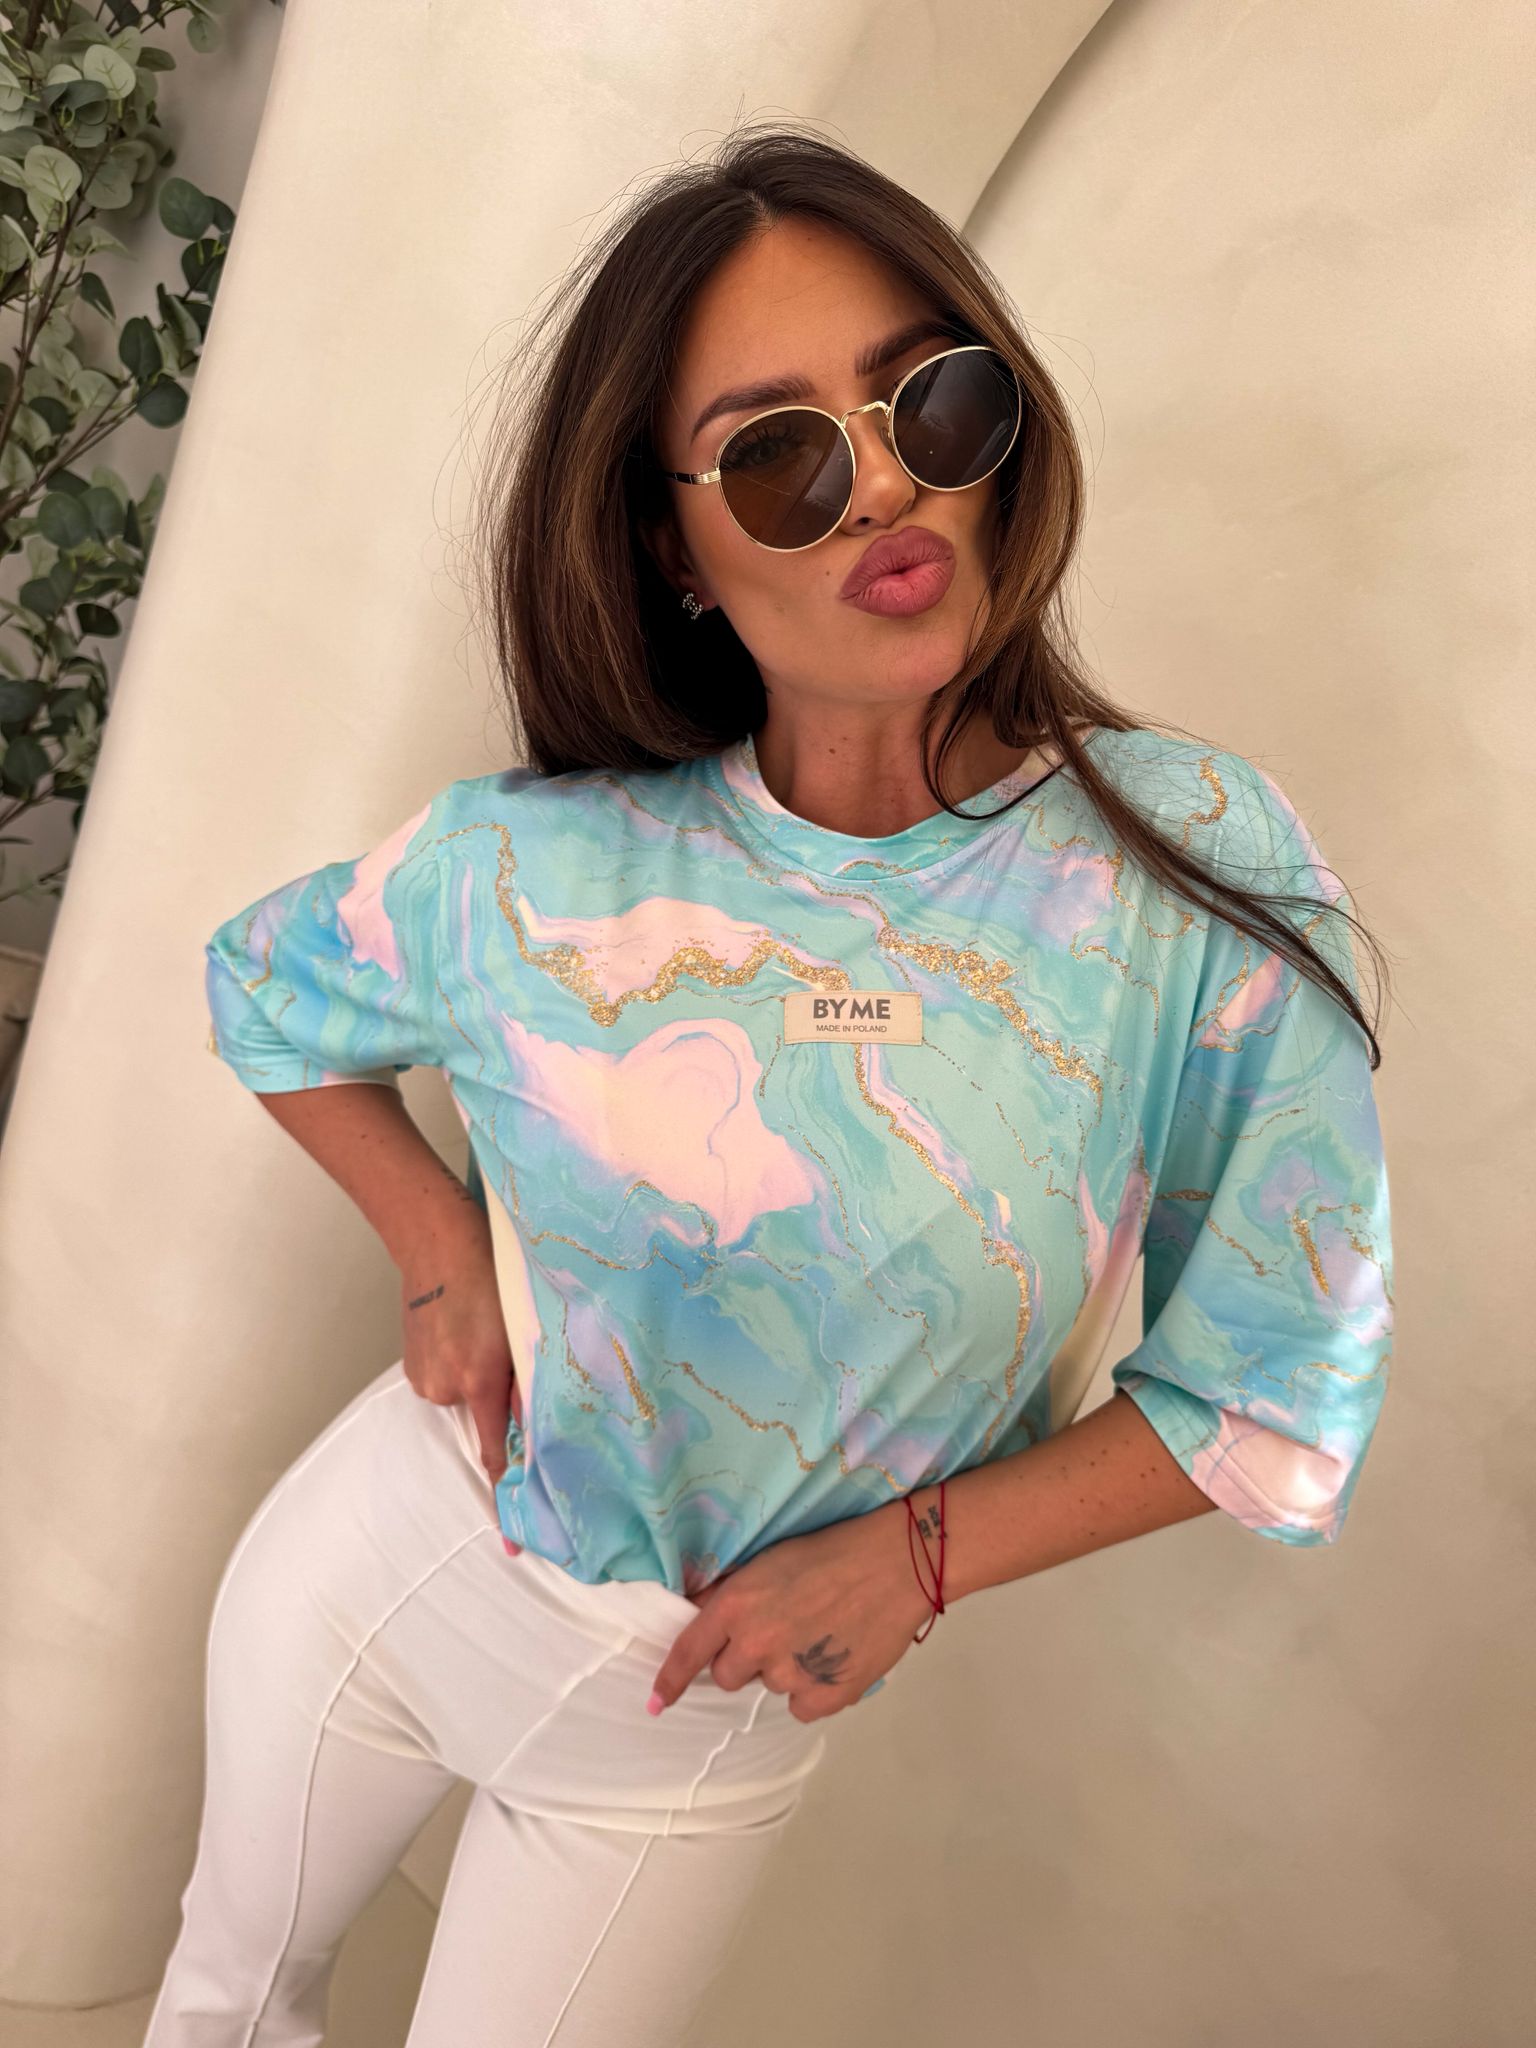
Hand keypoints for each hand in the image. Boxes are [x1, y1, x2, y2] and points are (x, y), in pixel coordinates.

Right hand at [398, 1219, 521, 1493]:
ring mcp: (425, 1379)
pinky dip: (460, 1368)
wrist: (436, 1241)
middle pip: (485, 1420)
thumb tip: (537, 1427)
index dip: (506, 1498)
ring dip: (479, 1379)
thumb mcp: (522, 1326)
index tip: (513, 1545)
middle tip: (502, 1352)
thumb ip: (529, 1382)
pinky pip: (448, 1384)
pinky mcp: (412, 1369)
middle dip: (499, 1401)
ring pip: (466, 1399)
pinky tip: (463, 1333)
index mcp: (479, 1380)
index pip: (496, 1455)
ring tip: (482, 1332)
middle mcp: (446, 1388)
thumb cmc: (490, 1276)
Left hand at [647, 1504, 935, 1723]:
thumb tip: (700, 1611)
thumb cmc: (831, 1551)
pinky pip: (802, 1706)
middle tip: (779, 1632)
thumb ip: (732, 1592)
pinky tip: (835, 1657)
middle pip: (727, 1677)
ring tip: (819, 1634)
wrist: (895, 1564)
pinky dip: (814, 1688)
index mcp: (736, 1606)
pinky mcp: (826, 1696)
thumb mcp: (768, 1560)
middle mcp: (755, 1644)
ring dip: (785, 1669)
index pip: (688, 1652)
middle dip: (743, 1660)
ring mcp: (791, 1674)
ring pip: (770, 1687)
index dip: (669, 1682)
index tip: (655, 1704)